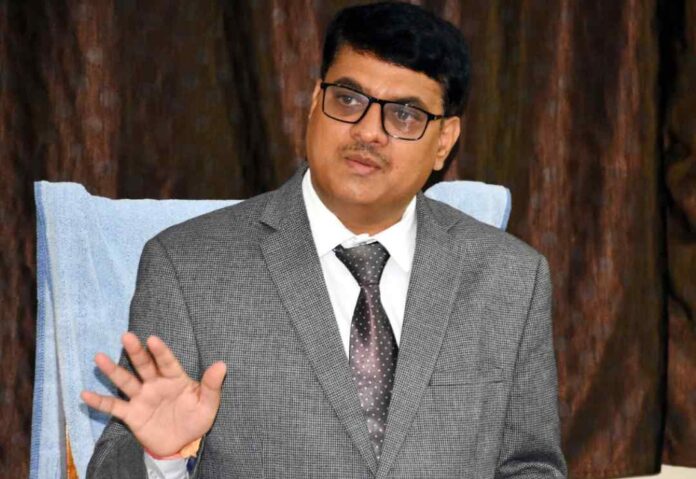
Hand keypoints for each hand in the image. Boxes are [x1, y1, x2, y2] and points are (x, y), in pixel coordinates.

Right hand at [81, 332, 226, 456]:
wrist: (181, 444)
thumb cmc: (196, 419)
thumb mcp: (208, 404)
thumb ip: (212, 385)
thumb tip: (222, 364)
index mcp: (175, 379)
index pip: (167, 362)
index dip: (160, 351)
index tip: (152, 339)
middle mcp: (156, 384)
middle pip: (144, 365)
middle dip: (135, 351)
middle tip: (127, 335)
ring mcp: (142, 398)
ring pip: (126, 381)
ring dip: (112, 370)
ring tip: (99, 357)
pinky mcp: (131, 414)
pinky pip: (114, 407)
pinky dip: (100, 401)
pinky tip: (85, 393)